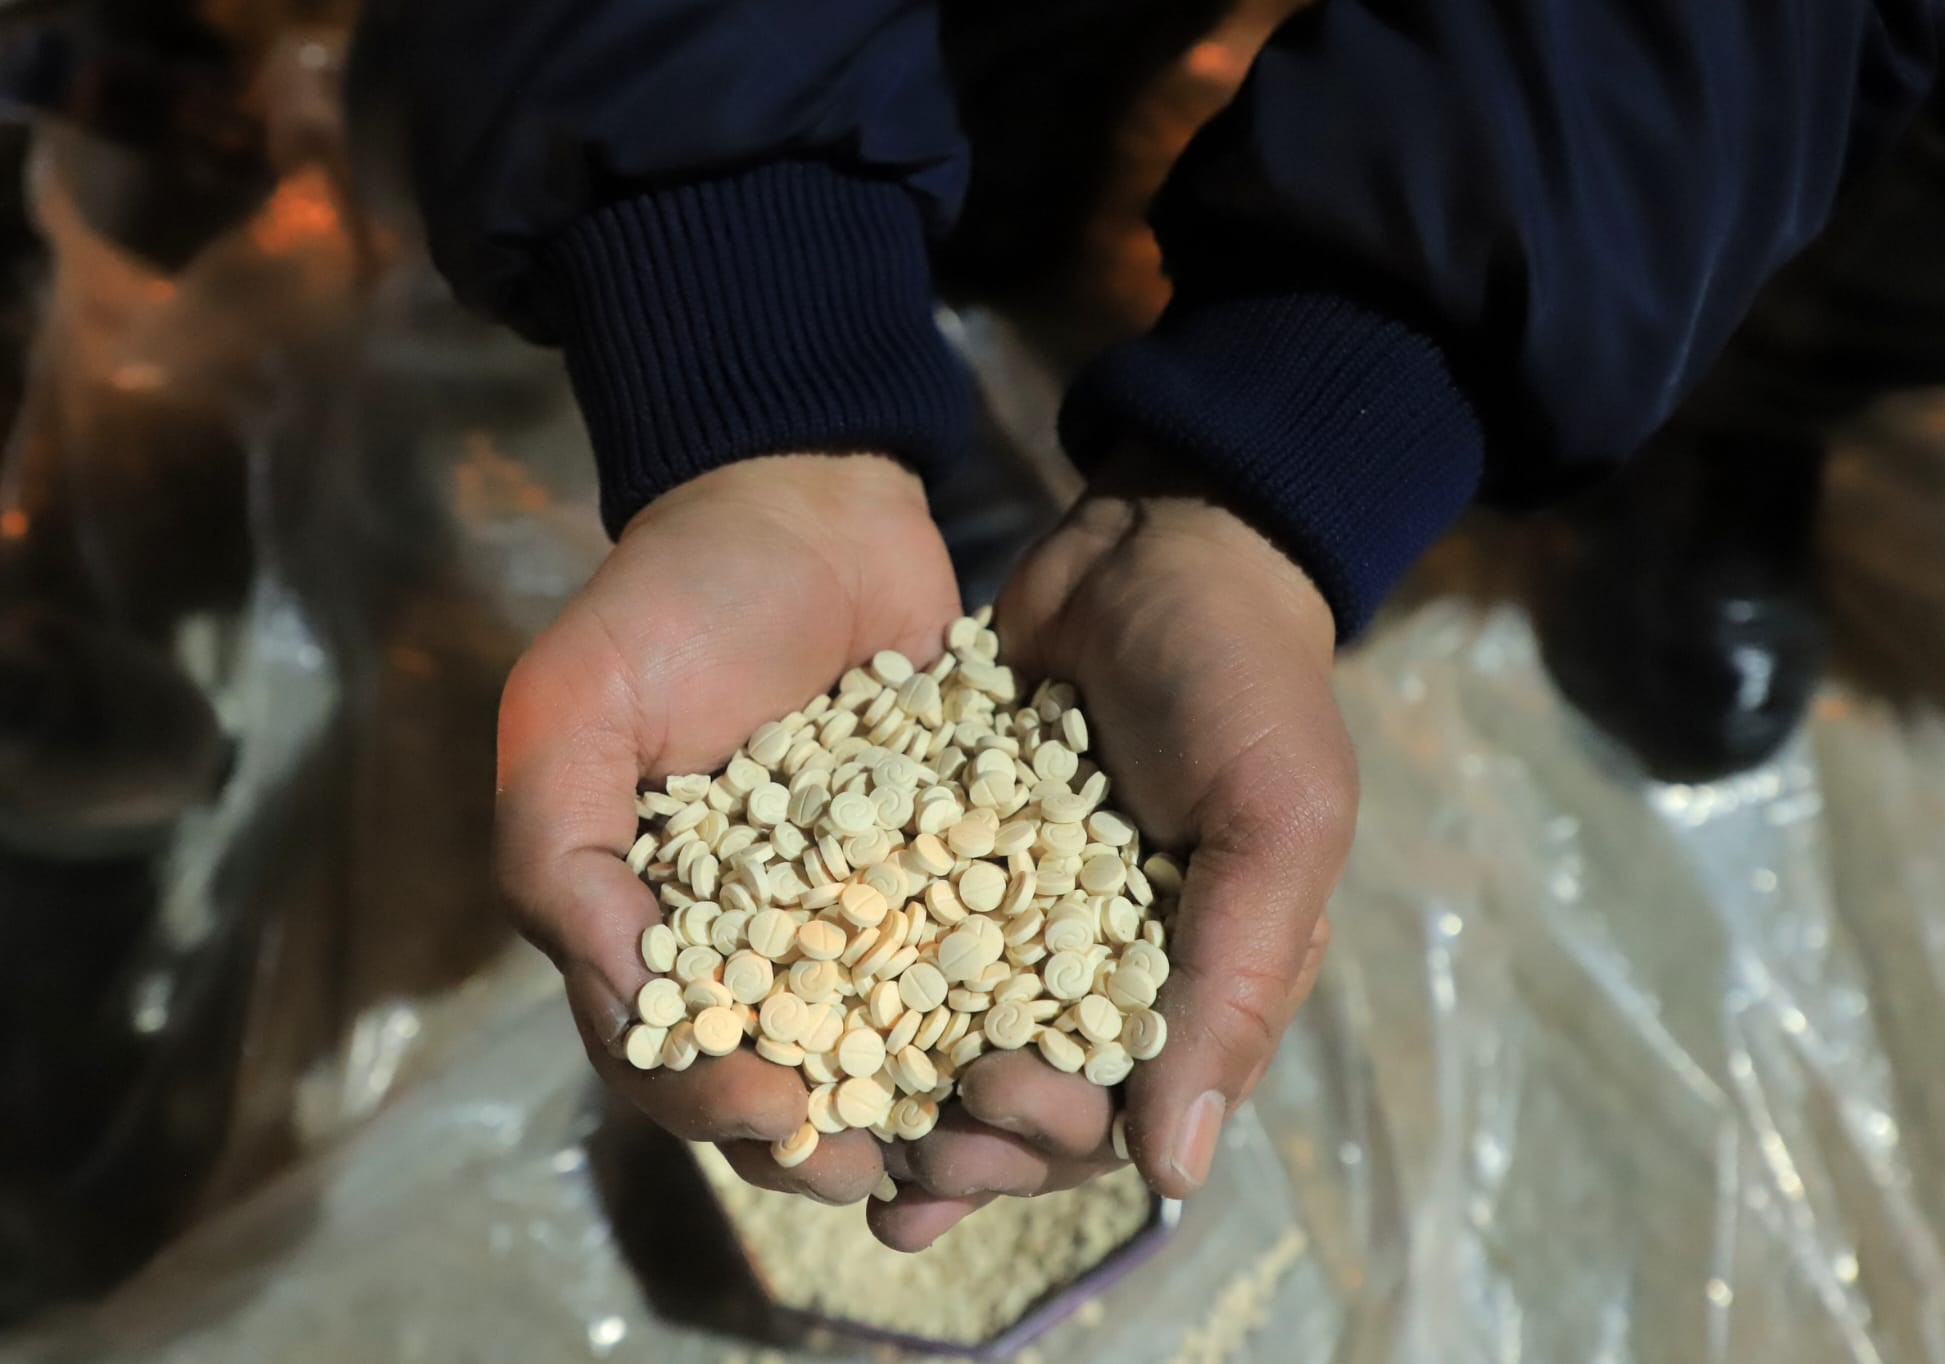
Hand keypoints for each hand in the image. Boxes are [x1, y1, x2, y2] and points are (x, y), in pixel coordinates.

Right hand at [497, 454, 959, 1205]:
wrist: (809, 502)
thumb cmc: (674, 601)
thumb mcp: (574, 708)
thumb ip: (555, 851)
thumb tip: (625, 998)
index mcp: (646, 918)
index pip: (667, 1049)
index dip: (715, 1098)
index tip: (780, 1110)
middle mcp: (750, 930)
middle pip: (778, 1068)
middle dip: (826, 1133)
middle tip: (888, 1168)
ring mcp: (850, 902)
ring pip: (879, 1035)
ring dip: (915, 1096)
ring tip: (967, 1131)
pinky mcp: (938, 860)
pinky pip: (963, 949)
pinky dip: (991, 1003)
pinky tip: (1040, 1038)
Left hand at [867, 461, 1356, 1249]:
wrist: (1157, 543)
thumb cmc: (1245, 684)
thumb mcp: (1273, 827)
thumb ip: (1234, 988)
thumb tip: (1171, 1176)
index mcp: (1195, 979)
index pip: (1120, 1108)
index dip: (1047, 1138)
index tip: (985, 1110)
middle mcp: (1100, 965)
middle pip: (1023, 1097)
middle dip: (963, 1138)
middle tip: (898, 1145)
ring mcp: (1015, 912)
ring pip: (948, 1038)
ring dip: (897, 1097)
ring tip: (822, 1136)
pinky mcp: (946, 854)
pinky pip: (895, 941)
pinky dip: (851, 992)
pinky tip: (783, 1030)